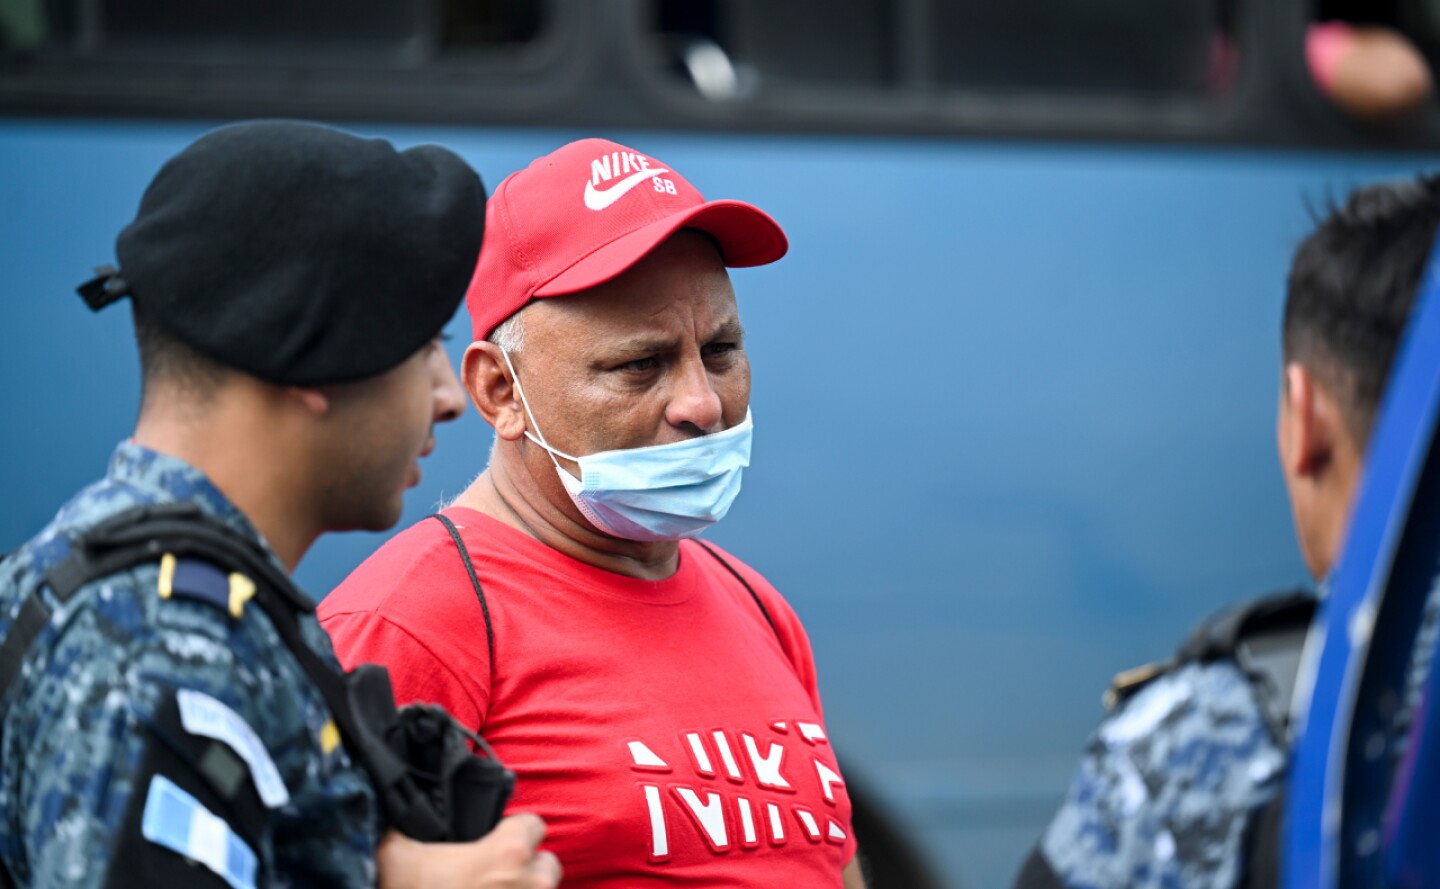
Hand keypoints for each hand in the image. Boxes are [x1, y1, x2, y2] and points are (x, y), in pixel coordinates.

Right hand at [377, 814, 561, 888]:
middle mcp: (532, 884)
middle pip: (546, 864)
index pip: (533, 824)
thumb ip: (404, 823)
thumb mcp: (396, 853)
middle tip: (492, 878)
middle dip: (525, 869)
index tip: (493, 841)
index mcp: (508, 854)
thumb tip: (392, 801)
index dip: (512, 830)